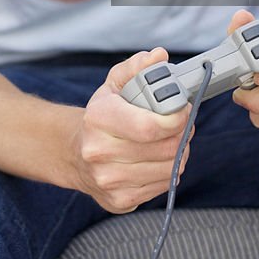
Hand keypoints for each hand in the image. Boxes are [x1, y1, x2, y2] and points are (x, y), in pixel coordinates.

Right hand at [70, 49, 194, 213]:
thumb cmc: (101, 115)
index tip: (183, 109)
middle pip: (164, 149)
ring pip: (167, 170)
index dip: (176, 118)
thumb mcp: (114, 84)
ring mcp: (108, 180)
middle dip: (182, 134)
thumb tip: (159, 56)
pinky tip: (159, 159)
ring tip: (172, 140)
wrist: (74, 152)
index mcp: (98, 118)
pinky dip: (168, 172)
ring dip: (179, 154)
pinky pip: (161, 187)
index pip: (149, 126)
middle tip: (182, 123)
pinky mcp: (119, 201)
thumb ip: (137, 67)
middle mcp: (99, 152)